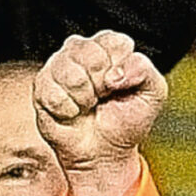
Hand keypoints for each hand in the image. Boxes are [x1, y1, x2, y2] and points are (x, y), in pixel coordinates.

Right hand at [34, 31, 164, 195]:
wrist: (104, 154)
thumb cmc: (126, 121)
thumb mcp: (153, 94)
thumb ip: (145, 71)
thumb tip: (116, 72)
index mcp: (109, 47)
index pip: (115, 42)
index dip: (121, 68)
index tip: (121, 87)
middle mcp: (82, 51)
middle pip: (90, 53)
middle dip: (102, 84)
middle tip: (104, 98)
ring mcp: (59, 67)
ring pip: (70, 72)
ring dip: (85, 98)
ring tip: (88, 106)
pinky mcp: (42, 87)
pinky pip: (54, 93)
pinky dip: (68, 110)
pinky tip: (73, 113)